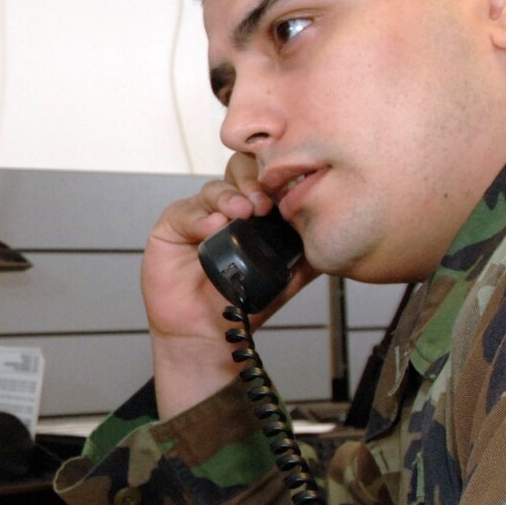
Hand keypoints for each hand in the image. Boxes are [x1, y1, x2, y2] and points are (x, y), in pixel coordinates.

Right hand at [143, 154, 315, 418]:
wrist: (207, 334)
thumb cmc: (240, 304)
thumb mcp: (286, 277)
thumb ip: (307, 253)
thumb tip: (332, 234)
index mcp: (254, 211)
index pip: (265, 176)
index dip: (276, 177)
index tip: (289, 193)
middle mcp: (227, 207)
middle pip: (238, 170)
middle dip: (254, 181)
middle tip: (264, 203)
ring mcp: (199, 214)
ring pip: (215, 188)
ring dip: (231, 197)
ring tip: (243, 213)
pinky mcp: (173, 226)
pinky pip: (187, 211)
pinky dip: (201, 217)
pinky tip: (214, 227)